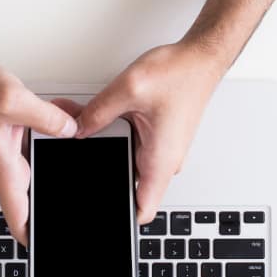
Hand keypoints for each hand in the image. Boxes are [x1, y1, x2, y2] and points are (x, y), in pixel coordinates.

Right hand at [0, 44, 77, 243]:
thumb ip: (48, 118)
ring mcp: (12, 156)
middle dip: (60, 195)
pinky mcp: (17, 142)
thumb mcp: (14, 100)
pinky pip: (44, 146)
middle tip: (85, 193)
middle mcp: (7, 168)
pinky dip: (58, 134)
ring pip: (46, 167)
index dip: (33, 238)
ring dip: (62, 157)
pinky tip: (70, 118)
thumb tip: (72, 130)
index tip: (50, 248)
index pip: (18, 218)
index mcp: (3, 169)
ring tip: (80, 134)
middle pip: (38, 197)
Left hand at [75, 42, 226, 223]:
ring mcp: (161, 152)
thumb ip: (97, 113)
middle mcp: (163, 161)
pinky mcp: (158, 140)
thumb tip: (76, 130)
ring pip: (126, 162)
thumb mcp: (129, 90)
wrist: (201, 60)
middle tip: (81, 153)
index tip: (100, 213)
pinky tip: (104, 120)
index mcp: (160, 161)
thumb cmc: (181, 74)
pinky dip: (116, 136)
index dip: (120, 217)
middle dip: (102, 171)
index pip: (142, 211)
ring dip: (108, 149)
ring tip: (90, 126)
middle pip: (126, 184)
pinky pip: (132, 147)